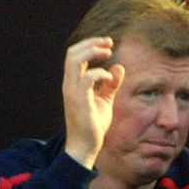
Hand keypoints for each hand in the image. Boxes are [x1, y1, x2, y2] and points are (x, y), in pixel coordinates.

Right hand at [62, 37, 124, 168]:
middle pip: (72, 53)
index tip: (107, 44)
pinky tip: (110, 79)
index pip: (74, 56)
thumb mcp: (105, 100)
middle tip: (109, 42)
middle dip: (91, 43)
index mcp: (73, 83)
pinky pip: (87, 78)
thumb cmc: (93, 124)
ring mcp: (72, 92)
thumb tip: (118, 67)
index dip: (89, 45)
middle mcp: (69, 84)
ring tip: (108, 52)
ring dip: (93, 51)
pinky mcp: (79, 100)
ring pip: (74, 60)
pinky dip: (100, 73)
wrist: (86, 146)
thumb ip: (110, 85)